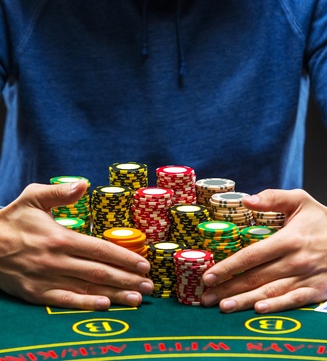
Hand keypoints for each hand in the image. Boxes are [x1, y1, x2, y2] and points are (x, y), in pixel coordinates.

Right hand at [0, 180, 153, 309]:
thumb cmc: (12, 220)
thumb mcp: (33, 198)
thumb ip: (60, 192)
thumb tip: (84, 184)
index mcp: (60, 238)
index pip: (100, 250)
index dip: (124, 258)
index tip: (144, 265)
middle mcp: (57, 261)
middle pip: (100, 272)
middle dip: (127, 279)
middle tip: (150, 286)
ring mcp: (47, 279)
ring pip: (87, 288)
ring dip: (115, 294)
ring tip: (137, 298)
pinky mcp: (37, 294)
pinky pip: (64, 301)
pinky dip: (85, 304)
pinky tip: (104, 306)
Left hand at [201, 189, 326, 312]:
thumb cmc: (322, 219)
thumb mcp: (299, 199)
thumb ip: (272, 198)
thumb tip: (245, 200)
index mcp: (288, 239)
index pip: (251, 255)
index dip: (228, 267)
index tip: (209, 275)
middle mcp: (296, 260)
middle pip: (256, 277)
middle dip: (228, 288)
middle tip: (205, 296)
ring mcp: (307, 277)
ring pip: (270, 291)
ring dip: (244, 301)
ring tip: (222, 306)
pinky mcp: (318, 291)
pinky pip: (294, 301)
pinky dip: (276, 306)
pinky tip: (258, 310)